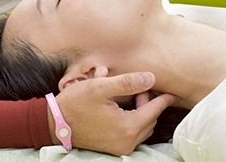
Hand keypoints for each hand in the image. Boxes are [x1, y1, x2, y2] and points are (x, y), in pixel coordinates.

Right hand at [52, 72, 174, 155]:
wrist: (55, 123)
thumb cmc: (76, 104)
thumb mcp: (100, 87)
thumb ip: (127, 82)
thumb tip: (151, 78)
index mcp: (127, 126)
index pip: (153, 110)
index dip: (162, 98)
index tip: (170, 91)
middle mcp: (127, 141)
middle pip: (149, 120)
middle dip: (148, 103)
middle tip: (139, 88)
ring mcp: (120, 147)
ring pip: (142, 128)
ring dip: (141, 112)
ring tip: (130, 96)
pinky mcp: (113, 148)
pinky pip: (131, 134)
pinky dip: (132, 121)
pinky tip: (122, 108)